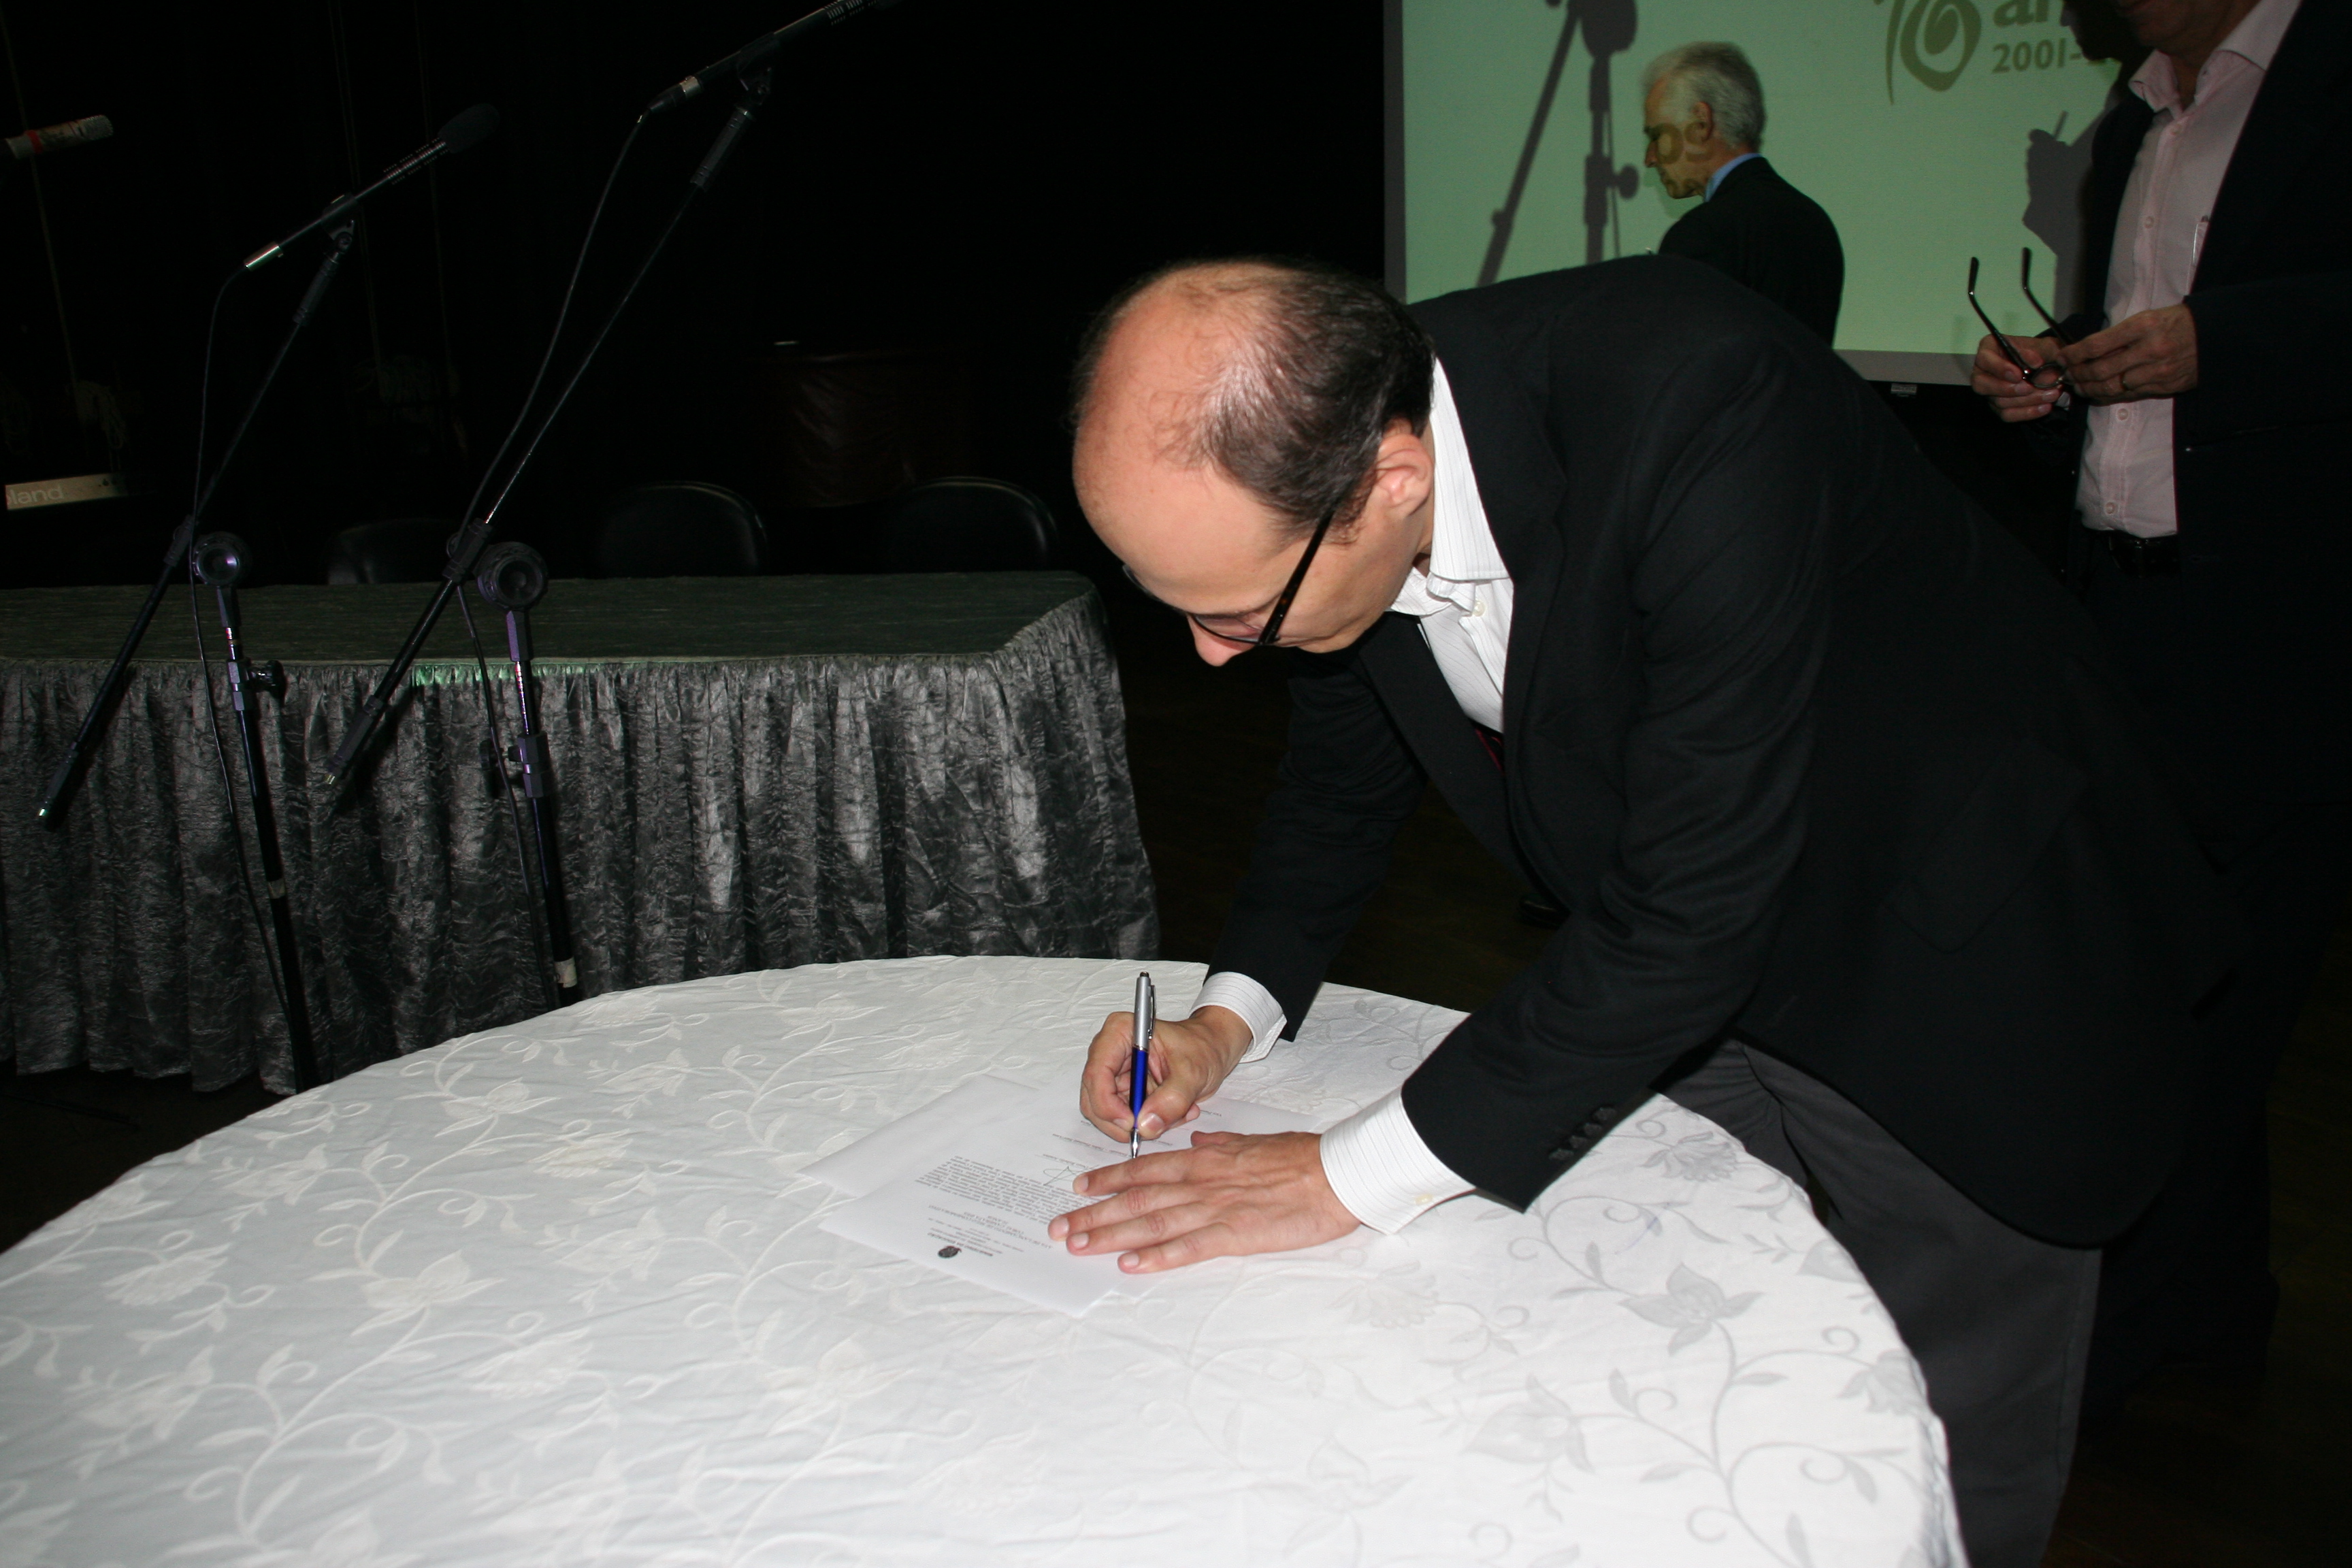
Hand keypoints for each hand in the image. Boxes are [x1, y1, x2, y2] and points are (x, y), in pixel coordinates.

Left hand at [1047, 1130, 1359, 1272]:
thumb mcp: (1253, 1141)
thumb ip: (1220, 1144)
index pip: (1145, 1168)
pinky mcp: (1236, 1234)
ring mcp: (1216, 1208)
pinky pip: (1189, 1247)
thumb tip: (1197, 1139)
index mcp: (1206, 1159)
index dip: (1108, 1179)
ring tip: (1079, 1246)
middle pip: (1137, 1197)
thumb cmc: (1301, 1157)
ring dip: (1111, 1235)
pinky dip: (1157, 1256)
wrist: (1337, 1173)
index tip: (1079, 1187)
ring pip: (1152, 1222)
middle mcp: (1202, 1181)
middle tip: (1060, 1227)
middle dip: (1094, 1213)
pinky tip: (1131, 1265)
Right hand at [1078, 1005, 1251, 1143]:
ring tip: (1176, 1113)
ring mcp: (1116, 1074)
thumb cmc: (1203, 1047)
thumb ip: (1171, 1100)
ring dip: (1141, 1123)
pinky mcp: (1126, 1092)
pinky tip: (1176, 1112)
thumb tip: (1145, 1126)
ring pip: (1108, 1114)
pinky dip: (1150, 1123)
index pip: (1096, 1073)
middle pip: (1095, 1098)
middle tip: (1151, 1128)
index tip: (1131, 1123)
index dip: (1107, 1104)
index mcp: (1120, 1033)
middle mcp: (1110, 1053)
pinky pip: (1126, 1119)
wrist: (1214, 1049)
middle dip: (1122, 1120)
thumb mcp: (1193, 1072)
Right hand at [1970, 332, 2066, 421]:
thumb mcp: (2044, 345)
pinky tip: (2044, 407)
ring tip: (2050, 394)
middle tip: (2030, 387)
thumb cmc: (2041, 352)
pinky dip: (2027, 412)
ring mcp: (1989, 390)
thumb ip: (2040, 351)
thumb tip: (2034, 364)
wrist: (2049, 367)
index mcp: (1989, 349)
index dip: (1999, 368)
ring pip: (1998, 401)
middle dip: (2007, 389)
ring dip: (2026, 400)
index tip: (2019, 374)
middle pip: (1981, 384)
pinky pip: (2007, 414)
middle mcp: (1983, 371)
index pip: (1984, 359)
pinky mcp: (1997, 406)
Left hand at [2060, 304, 2196, 402]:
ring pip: (2112, 387)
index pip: (2097, 345)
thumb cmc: (2176, 322)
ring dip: (2089, 389)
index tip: (2061, 357)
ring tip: (2079, 386)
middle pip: (2100, 370)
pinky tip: (2097, 393)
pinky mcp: (2164, 386)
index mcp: (2143, 326)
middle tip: (2067, 375)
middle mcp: (2149, 350)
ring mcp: (2157, 371)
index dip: (2074, 354)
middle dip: (2078, 375)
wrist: (2214, 335)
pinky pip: (2129, 395)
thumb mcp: (2148, 317)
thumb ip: (2119, 335)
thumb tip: (2087, 351)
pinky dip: (2108, 396)